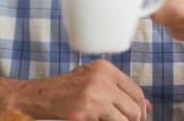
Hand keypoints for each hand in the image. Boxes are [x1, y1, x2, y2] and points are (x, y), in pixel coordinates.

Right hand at [11, 59, 149, 119]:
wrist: (38, 96)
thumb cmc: (66, 90)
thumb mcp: (93, 81)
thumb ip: (118, 90)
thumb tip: (146, 106)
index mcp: (105, 68)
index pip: (135, 90)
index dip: (141, 107)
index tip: (139, 117)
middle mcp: (101, 79)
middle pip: (133, 106)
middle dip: (135, 120)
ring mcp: (93, 95)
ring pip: (125, 118)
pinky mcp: (85, 112)